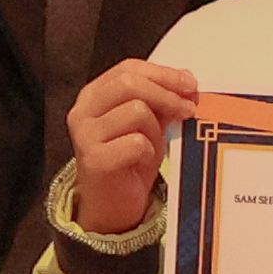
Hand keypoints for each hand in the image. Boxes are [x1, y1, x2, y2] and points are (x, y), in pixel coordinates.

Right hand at [65, 59, 202, 239]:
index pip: (128, 68)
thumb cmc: (129, 161)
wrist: (111, 205)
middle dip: (166, 93)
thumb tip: (186, 84)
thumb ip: (161, 102)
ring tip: (153, 145)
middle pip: (129, 83)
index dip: (163, 73)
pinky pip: (136, 142)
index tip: (190, 83)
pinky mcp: (93, 159)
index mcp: (94, 95)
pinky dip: (148, 151)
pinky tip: (142, 162)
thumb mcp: (149, 124)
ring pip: (136, 110)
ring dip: (155, 128)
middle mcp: (83, 110)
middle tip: (188, 108)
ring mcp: (85, 134)